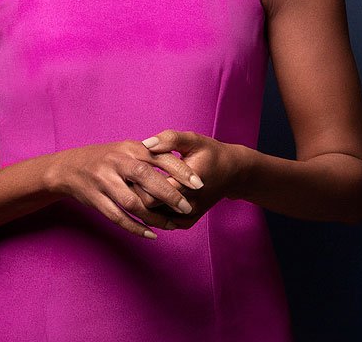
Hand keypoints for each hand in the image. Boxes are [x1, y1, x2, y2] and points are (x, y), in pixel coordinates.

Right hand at [49, 140, 202, 239]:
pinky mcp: (95, 199)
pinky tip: (150, 234)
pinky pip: (118, 217)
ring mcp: (104, 181)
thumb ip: (150, 154)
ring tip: (172, 225)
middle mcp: (117, 163)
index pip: (159, 157)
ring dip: (154, 216)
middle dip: (170, 194)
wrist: (68, 168)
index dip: (180, 170)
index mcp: (129, 148)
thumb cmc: (106, 159)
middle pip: (146, 178)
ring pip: (132, 202)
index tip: (199, 184)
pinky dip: (135, 227)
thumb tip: (181, 163)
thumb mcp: (127, 149)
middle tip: (188, 207)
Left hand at [133, 130, 247, 229]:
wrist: (232, 172)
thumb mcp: (193, 140)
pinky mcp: (188, 221)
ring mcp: (189, 215)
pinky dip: (154, 212)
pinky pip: (163, 222)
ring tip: (137, 185)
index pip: (151, 195)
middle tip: (129, 178)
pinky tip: (150, 195)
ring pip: (155, 218)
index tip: (131, 170)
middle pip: (150, 209)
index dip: (137, 184)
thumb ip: (170, 140)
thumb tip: (146, 144)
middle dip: (137, 194)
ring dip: (144, 204)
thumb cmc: (210, 153)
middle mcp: (189, 205)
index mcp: (188, 185)